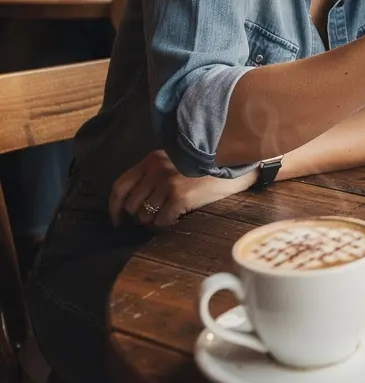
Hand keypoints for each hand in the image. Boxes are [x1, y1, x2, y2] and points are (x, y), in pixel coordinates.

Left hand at [109, 150, 255, 228]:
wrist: (231, 169)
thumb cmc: (202, 169)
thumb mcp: (173, 164)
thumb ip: (152, 175)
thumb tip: (130, 204)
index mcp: (151, 160)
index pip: (120, 186)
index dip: (114, 207)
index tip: (117, 220)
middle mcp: (156, 169)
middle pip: (130, 204)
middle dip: (138, 217)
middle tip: (151, 219)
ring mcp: (167, 182)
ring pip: (144, 215)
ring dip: (153, 221)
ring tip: (167, 216)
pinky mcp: (179, 196)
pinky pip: (160, 220)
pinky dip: (167, 223)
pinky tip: (178, 216)